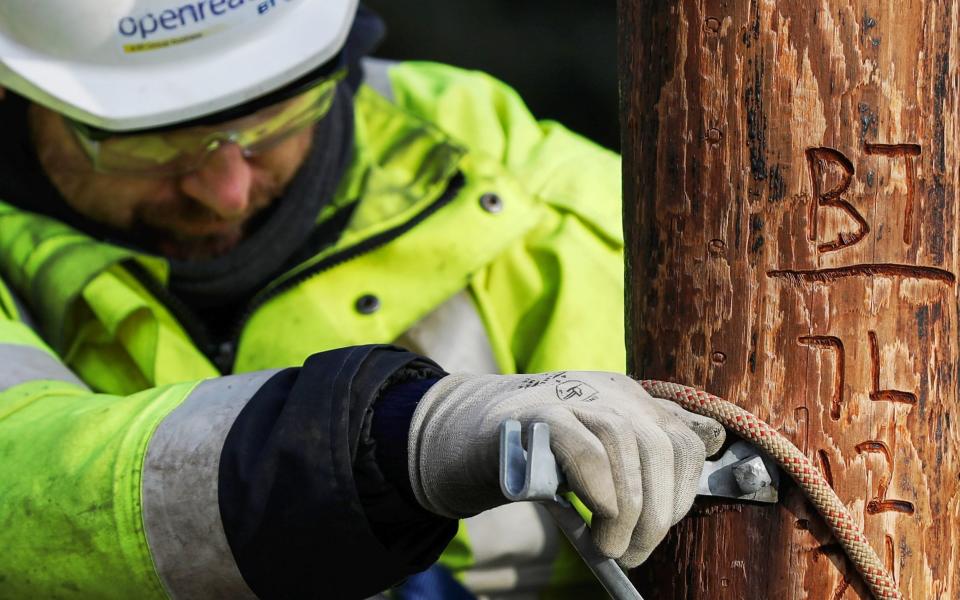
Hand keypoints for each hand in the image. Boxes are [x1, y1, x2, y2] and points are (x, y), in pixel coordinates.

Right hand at [407, 371, 724, 566]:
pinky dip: (600, 489)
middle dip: (658, 512)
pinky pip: (585, 447)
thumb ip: (639, 456)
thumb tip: (696, 464)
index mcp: (627, 398)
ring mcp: (568, 396)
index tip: (662, 528)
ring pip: (625, 443)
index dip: (682, 492)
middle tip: (633, 552)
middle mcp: (606, 391)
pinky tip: (593, 519)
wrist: (456, 437)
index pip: (683, 439)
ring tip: (609, 546)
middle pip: (659, 445)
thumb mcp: (596, 454)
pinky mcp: (534, 413)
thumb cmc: (532, 456)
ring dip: (628, 509)